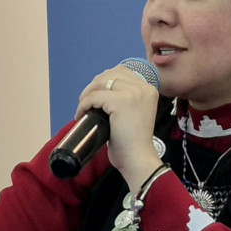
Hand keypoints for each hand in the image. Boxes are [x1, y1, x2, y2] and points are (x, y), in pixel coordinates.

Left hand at [75, 63, 162, 189]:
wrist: (137, 158)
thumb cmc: (133, 142)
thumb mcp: (135, 113)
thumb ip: (126, 100)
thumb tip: (102, 93)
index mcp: (149, 89)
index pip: (122, 72)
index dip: (104, 81)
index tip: (95, 94)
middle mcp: (143, 88)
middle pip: (110, 74)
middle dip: (94, 85)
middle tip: (86, 102)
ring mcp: (133, 93)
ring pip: (101, 83)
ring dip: (87, 93)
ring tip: (83, 108)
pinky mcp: (121, 102)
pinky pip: (94, 97)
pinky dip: (84, 105)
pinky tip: (81, 115)